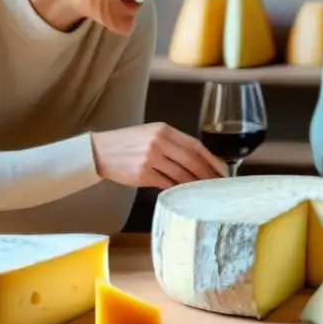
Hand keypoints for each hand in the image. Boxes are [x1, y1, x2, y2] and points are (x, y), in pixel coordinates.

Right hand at [91, 122, 225, 188]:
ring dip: (194, 184)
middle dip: (207, 174)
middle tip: (217, 185)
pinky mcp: (142, 174)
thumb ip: (173, 143)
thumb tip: (198, 160)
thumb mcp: (152, 134)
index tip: (222, 171)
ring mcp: (150, 158)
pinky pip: (166, 184)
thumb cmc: (129, 143)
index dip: (211, 160)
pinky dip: (177, 189)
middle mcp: (159, 142)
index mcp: (164, 130)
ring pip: (180, 174)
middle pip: (191, 160)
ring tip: (203, 191)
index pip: (195, 145)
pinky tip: (184, 193)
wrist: (100, 151)